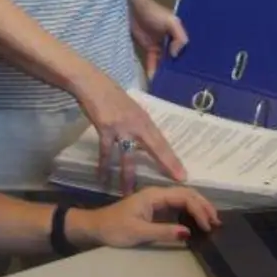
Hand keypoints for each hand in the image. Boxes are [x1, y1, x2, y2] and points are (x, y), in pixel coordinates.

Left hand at [73, 186, 220, 248]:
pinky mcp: (155, 208)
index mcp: (154, 195)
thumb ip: (164, 231)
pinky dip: (190, 212)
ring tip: (212, 221)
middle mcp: (157, 194)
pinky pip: (177, 206)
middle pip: (187, 194)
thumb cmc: (114, 229)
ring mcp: (156, 200)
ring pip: (184, 199)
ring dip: (199, 208)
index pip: (184, 197)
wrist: (94, 228)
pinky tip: (197, 221)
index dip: (199, 210)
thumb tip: (188, 232)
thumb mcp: (139, 233)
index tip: (208, 226)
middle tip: (217, 222)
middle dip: (203, 206)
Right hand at [77, 75, 185, 192]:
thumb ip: (139, 126)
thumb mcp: (132, 110)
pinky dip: (103, 165)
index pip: (163, 142)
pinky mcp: (106, 128)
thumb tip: (147, 141)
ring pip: (128, 156)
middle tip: (177, 180)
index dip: (173, 159)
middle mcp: (137, 125)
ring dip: (128, 176)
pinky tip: (102, 178)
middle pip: (155, 147)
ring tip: (129, 192)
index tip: (183, 174)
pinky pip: (105, 151)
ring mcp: (122, 127)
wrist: (93, 84)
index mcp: (145, 121)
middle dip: (166, 164)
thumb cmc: (112, 96)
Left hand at [128, 0, 188, 79]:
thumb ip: (179, 37)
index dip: (188, 63)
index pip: (187, 52)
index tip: (190, 76)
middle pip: (176, 60)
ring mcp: (160, 47)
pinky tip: (153, 79)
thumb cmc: (154, 12)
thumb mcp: (171, 22)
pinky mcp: (149, 49)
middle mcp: (172, 42)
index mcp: (180, 35)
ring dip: (164, 73)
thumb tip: (176, 55)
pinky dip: (152, 70)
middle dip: (176, 71)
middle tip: (177, 85)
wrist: (133, 8)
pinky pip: (152, 62)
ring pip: (164, 63)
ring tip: (165, 86)